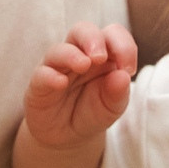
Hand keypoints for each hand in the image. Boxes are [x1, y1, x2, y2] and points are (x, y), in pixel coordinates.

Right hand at [22, 22, 137, 148]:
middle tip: (100, 57)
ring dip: (71, 55)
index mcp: (102, 55)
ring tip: (83, 65)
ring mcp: (57, 67)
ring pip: (59, 50)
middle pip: (82, 30)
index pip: (112, 34)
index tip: (129, 69)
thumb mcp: (111, 107)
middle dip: (93, 39)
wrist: (67, 136)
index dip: (123, 45)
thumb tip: (123, 76)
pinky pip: (41, 74)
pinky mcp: (39, 84)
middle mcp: (78, 54)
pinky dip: (50, 76)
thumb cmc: (92, 112)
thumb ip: (118, 93)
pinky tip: (61, 83)